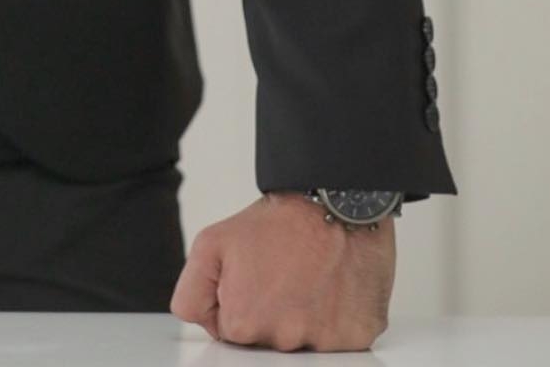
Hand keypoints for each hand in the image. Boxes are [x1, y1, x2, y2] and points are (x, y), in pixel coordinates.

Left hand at [170, 191, 394, 351]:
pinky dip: (334, 317)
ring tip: (307, 278)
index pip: (230, 332)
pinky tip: (331, 288)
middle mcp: (284, 342)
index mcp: (244, 324)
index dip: (237, 301)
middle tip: (280, 276)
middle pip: (267, 341)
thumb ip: (191, 293)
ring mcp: (324, 344)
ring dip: (303, 316)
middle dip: (269, 313)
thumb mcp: (211, 244)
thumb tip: (200, 323)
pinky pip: (339, 339)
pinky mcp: (358, 338)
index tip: (252, 279)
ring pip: (303, 342)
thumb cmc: (279, 222)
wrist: (335, 205)